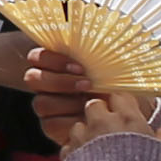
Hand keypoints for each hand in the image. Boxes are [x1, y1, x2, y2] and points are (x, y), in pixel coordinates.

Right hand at [15, 44, 160, 151]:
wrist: (127, 110)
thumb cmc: (116, 81)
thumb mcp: (109, 63)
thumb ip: (98, 51)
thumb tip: (103, 34)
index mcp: (54, 63)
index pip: (37, 57)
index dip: (54, 60)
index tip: (80, 67)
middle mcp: (46, 84)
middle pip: (33, 78)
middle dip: (60, 81)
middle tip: (87, 84)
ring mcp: (47, 105)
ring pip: (40, 103)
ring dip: (66, 102)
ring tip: (91, 103)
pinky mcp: (52, 126)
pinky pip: (49, 124)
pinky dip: (69, 122)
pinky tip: (87, 119)